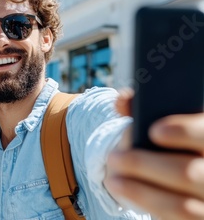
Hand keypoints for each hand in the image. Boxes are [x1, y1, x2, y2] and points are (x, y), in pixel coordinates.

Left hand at [104, 89, 203, 219]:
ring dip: (140, 191)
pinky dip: (147, 205)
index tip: (155, 130)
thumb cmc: (172, 143)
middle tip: (113, 157)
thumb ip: (145, 109)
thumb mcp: (165, 123)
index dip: (186, 132)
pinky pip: (176, 219)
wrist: (183, 174)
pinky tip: (124, 192)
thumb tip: (123, 100)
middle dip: (145, 165)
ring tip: (112, 179)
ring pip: (182, 205)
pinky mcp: (200, 218)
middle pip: (188, 173)